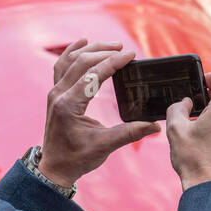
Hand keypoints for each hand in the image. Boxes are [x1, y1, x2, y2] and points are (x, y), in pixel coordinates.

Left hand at [39, 40, 159, 187]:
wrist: (54, 167)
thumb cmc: (76, 158)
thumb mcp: (104, 146)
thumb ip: (130, 133)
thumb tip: (155, 126)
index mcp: (69, 105)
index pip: (93, 75)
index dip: (113, 62)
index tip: (131, 55)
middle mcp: (59, 95)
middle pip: (81, 62)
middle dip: (104, 51)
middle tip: (124, 49)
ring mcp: (55, 93)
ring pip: (70, 60)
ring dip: (91, 49)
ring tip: (111, 45)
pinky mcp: (56, 94)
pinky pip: (61, 65)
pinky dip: (72, 52)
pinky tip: (83, 42)